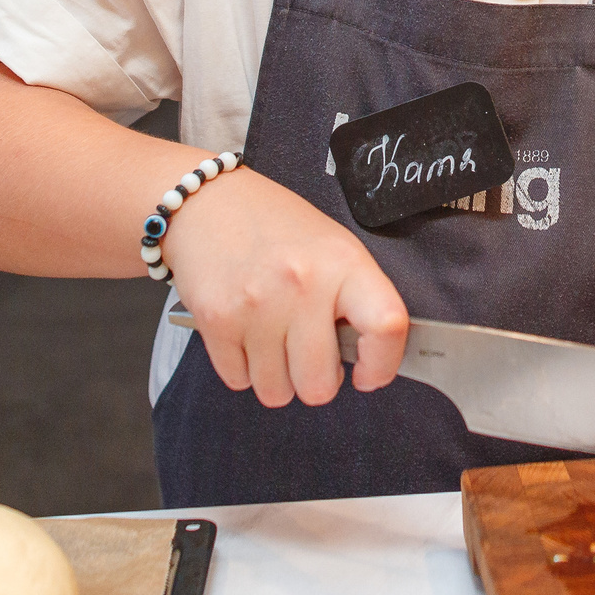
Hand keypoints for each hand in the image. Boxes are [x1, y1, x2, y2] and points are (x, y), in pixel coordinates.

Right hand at [159, 169, 408, 407]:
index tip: (368, 373)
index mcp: (343, 262)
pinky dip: (244, 368)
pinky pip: (238, 380)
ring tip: (274, 338)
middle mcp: (302, 284)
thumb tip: (367, 359)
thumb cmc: (277, 228)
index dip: (383, 364)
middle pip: (319, 386)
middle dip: (316, 380)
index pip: (386, 326)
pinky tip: (245, 333)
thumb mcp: (332, 246)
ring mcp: (256, 305)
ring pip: (277, 392)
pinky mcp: (216, 320)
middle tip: (308, 352)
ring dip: (277, 377)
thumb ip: (354, 300)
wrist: (208, 202)